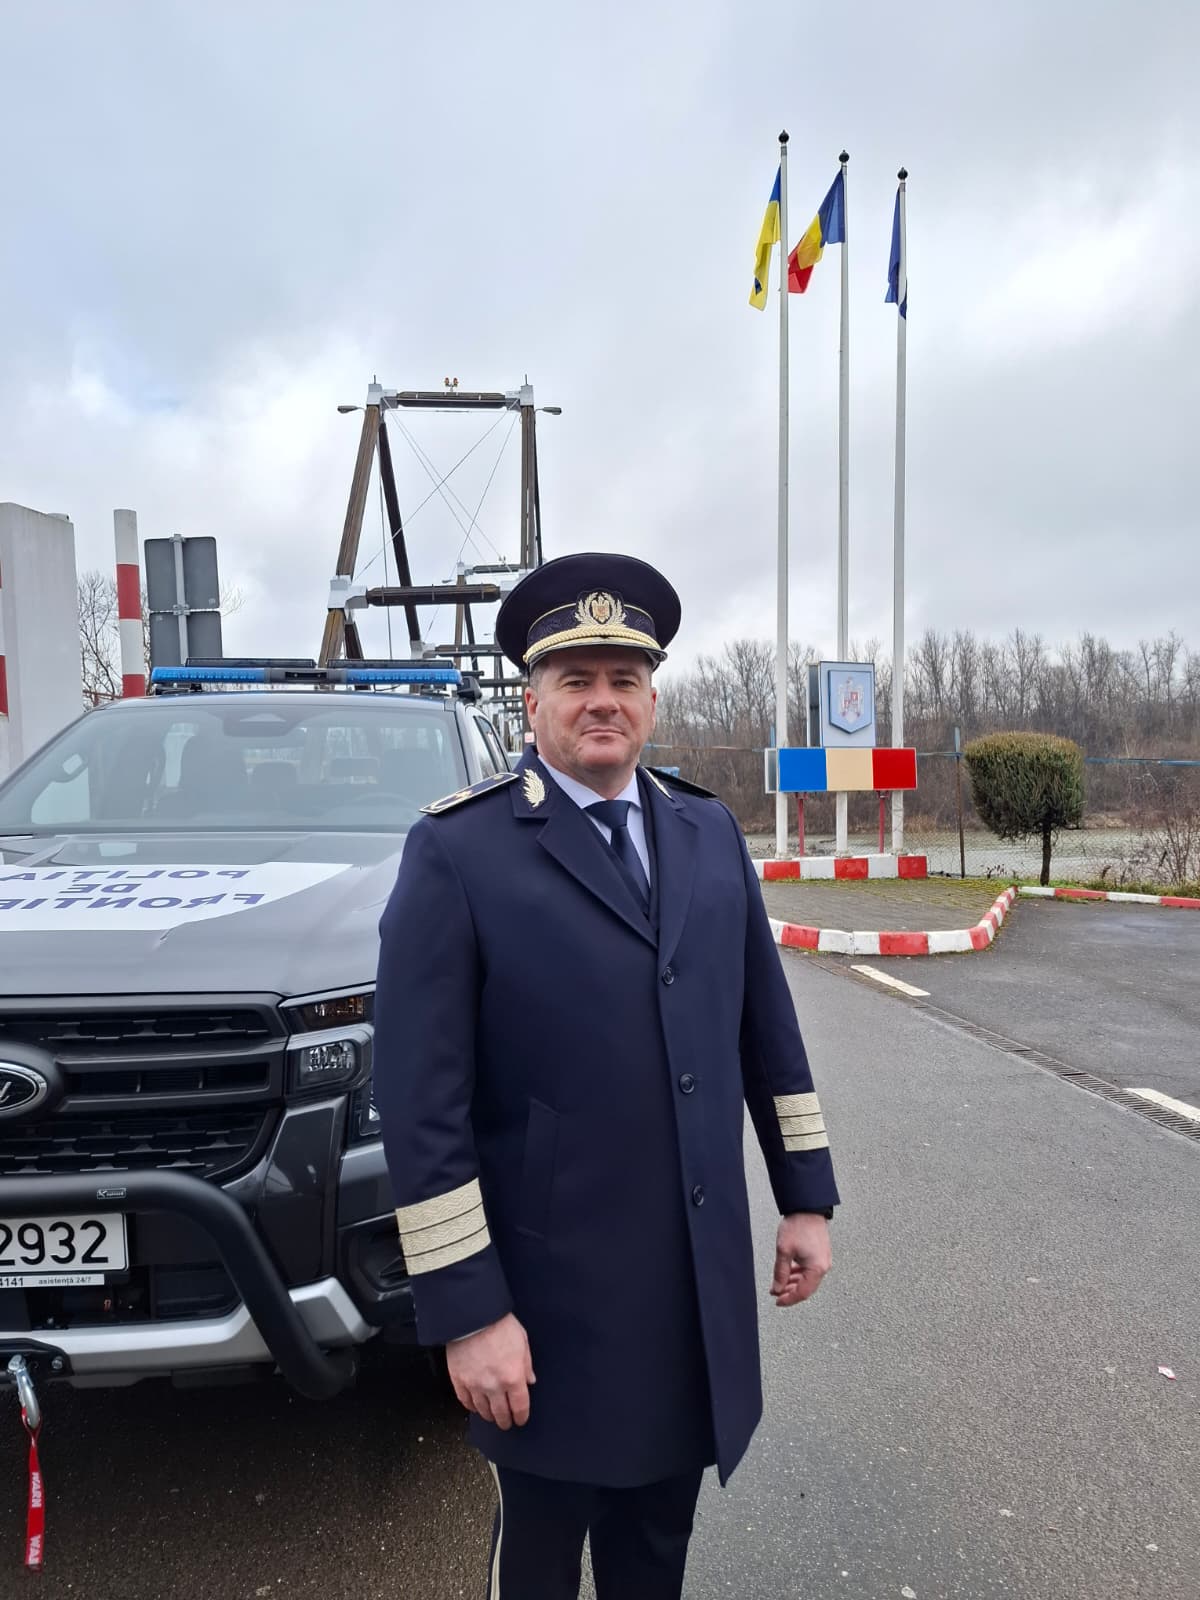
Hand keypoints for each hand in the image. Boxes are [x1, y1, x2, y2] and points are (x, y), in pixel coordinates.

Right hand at [445, 1313, 535, 1429]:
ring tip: (492, 1416)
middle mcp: (494, 1386)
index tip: (521, 1420)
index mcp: (513, 1377)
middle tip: (506, 1423)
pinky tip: (476, 1406)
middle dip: (505, 1421)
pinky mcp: (459, 1380)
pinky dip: (471, 1407)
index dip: (521, 1416)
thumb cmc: (500, 1325)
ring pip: (483, 1410)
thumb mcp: (522, 1341)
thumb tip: (529, 1381)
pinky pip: (465, 1401)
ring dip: (489, 1416)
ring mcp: (474, 1385)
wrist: (472, 1316)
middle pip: (501, 1413)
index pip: (520, 1407)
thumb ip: (527, 1364)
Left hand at [770, 1213, 831, 1306]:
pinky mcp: (820, 1254)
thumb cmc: (798, 1226)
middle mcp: (823, 1266)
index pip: (802, 1292)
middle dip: (790, 1292)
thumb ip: (780, 1272)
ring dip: (793, 1283)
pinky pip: (810, 1270)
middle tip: (776, 1293)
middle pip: (807, 1288)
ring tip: (779, 1284)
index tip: (777, 1301)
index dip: (789, 1299)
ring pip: (808, 1279)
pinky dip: (799, 1274)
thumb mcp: (784, 1251)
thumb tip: (777, 1289)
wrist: (808, 1207)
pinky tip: (788, 1273)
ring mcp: (823, 1260)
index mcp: (817, 1268)